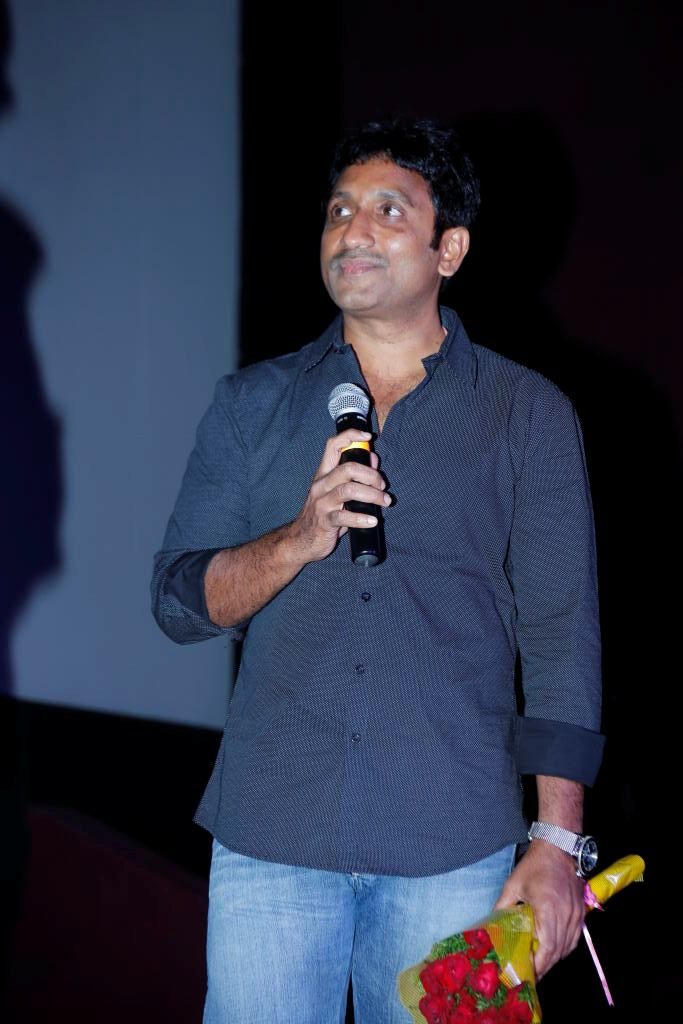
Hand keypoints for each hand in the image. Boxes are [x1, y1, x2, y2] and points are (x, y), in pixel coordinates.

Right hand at [288, 429, 387, 562]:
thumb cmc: (321, 515)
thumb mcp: (335, 492)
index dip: (350, 436)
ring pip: (348, 490)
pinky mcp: (324, 521)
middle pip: (347, 468)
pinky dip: (362, 518)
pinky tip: (373, 521)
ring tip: (384, 502)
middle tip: (383, 486)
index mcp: (323, 474)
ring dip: (372, 494)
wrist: (299, 540)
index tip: (368, 436)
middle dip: (371, 475)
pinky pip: (344, 517)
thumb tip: (373, 458)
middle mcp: (321, 485)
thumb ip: (353, 476)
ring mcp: (321, 503)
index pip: (333, 446)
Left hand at [494, 841, 584, 979]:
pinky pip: (575, 937)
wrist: (557, 847)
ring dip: (555, 958)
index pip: (548, 946)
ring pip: (568, 947)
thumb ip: (503, 906)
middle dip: (545, 966)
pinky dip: (565, 947)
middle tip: (531, 972)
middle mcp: (565, 914)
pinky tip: (554, 950)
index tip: (528, 971)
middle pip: (558, 951)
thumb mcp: (513, 885)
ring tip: (540, 964)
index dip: (539, 963)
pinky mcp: (581, 912)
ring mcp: (576, 914)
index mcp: (548, 908)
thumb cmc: (534, 865)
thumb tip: (493, 923)